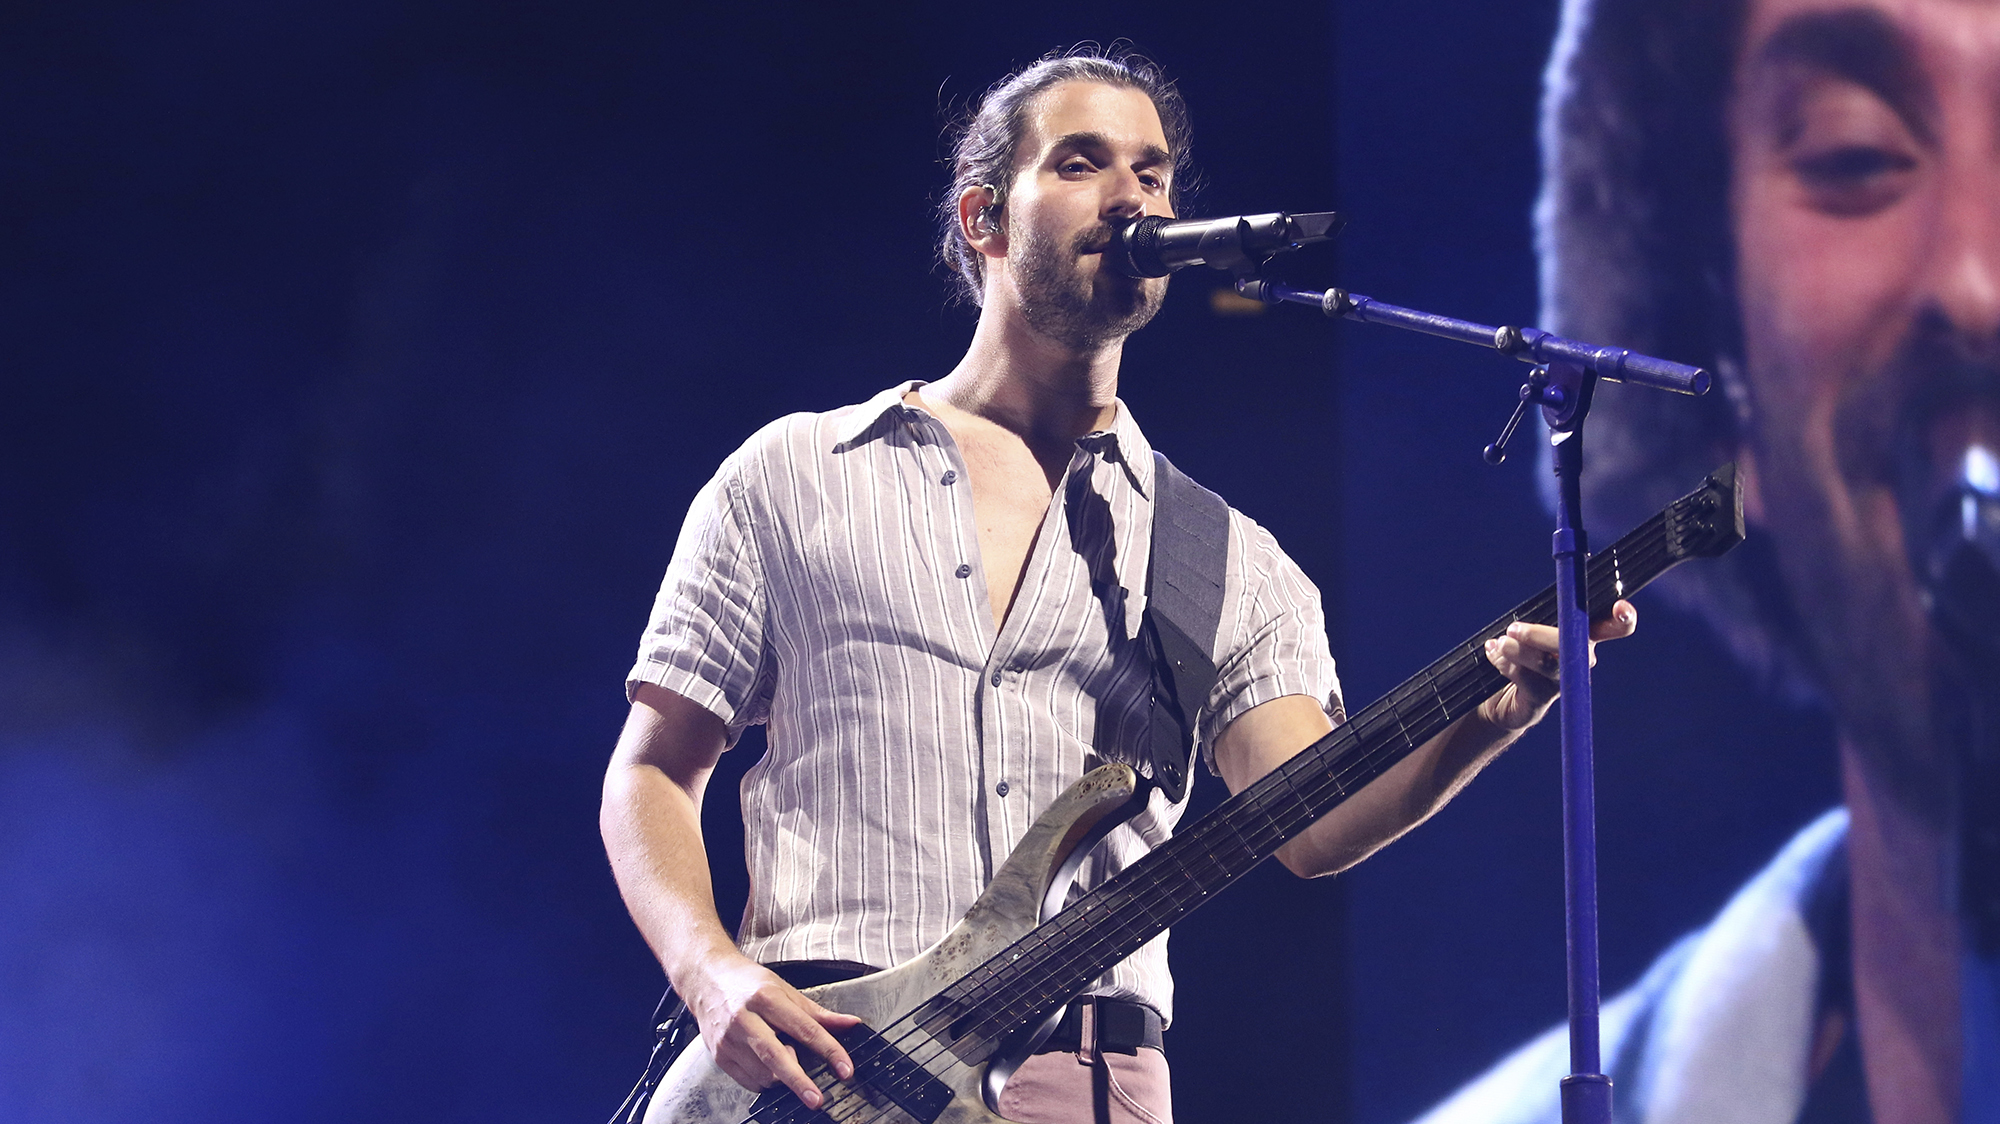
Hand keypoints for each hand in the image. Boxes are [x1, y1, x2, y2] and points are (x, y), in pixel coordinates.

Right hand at [683, 950, 861, 1106]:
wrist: (705, 978)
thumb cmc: (745, 982)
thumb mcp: (785, 989)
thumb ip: (818, 1012)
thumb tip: (849, 1024)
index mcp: (766, 997)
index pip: (805, 1028)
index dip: (829, 1050)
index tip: (844, 1068)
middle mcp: (745, 1018)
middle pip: (776, 1056)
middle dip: (799, 1081)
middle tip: (817, 1098)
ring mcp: (729, 1039)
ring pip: (763, 1073)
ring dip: (783, 1077)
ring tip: (787, 1058)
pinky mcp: (719, 1055)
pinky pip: (749, 1081)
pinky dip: (765, 1080)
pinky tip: (769, 1067)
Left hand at [1478, 600, 1637, 730]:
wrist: (1499, 696)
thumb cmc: (1520, 652)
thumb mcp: (1531, 627)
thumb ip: (1543, 610)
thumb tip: (1550, 581)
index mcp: (1583, 635)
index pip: (1612, 625)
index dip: (1624, 619)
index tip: (1621, 608)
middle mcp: (1580, 659)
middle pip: (1577, 646)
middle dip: (1543, 636)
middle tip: (1513, 630)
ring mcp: (1563, 682)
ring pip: (1550, 666)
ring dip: (1520, 652)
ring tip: (1501, 643)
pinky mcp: (1542, 700)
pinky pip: (1528, 682)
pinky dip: (1506, 665)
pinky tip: (1493, 654)